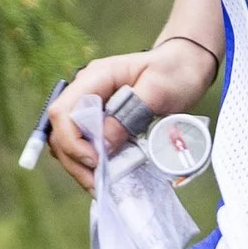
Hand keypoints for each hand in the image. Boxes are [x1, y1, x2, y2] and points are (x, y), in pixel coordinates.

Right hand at [45, 36, 214, 191]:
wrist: (186, 63)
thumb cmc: (175, 72)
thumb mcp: (158, 91)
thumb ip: (127, 115)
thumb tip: (101, 145)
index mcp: (96, 77)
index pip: (64, 111)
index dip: (72, 141)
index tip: (96, 161)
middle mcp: (86, 89)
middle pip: (60, 129)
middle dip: (74, 159)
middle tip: (96, 184)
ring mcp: (91, 103)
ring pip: (67, 139)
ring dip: (78, 164)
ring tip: (99, 184)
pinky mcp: (99, 116)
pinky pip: (84, 141)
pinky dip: (89, 159)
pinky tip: (104, 173)